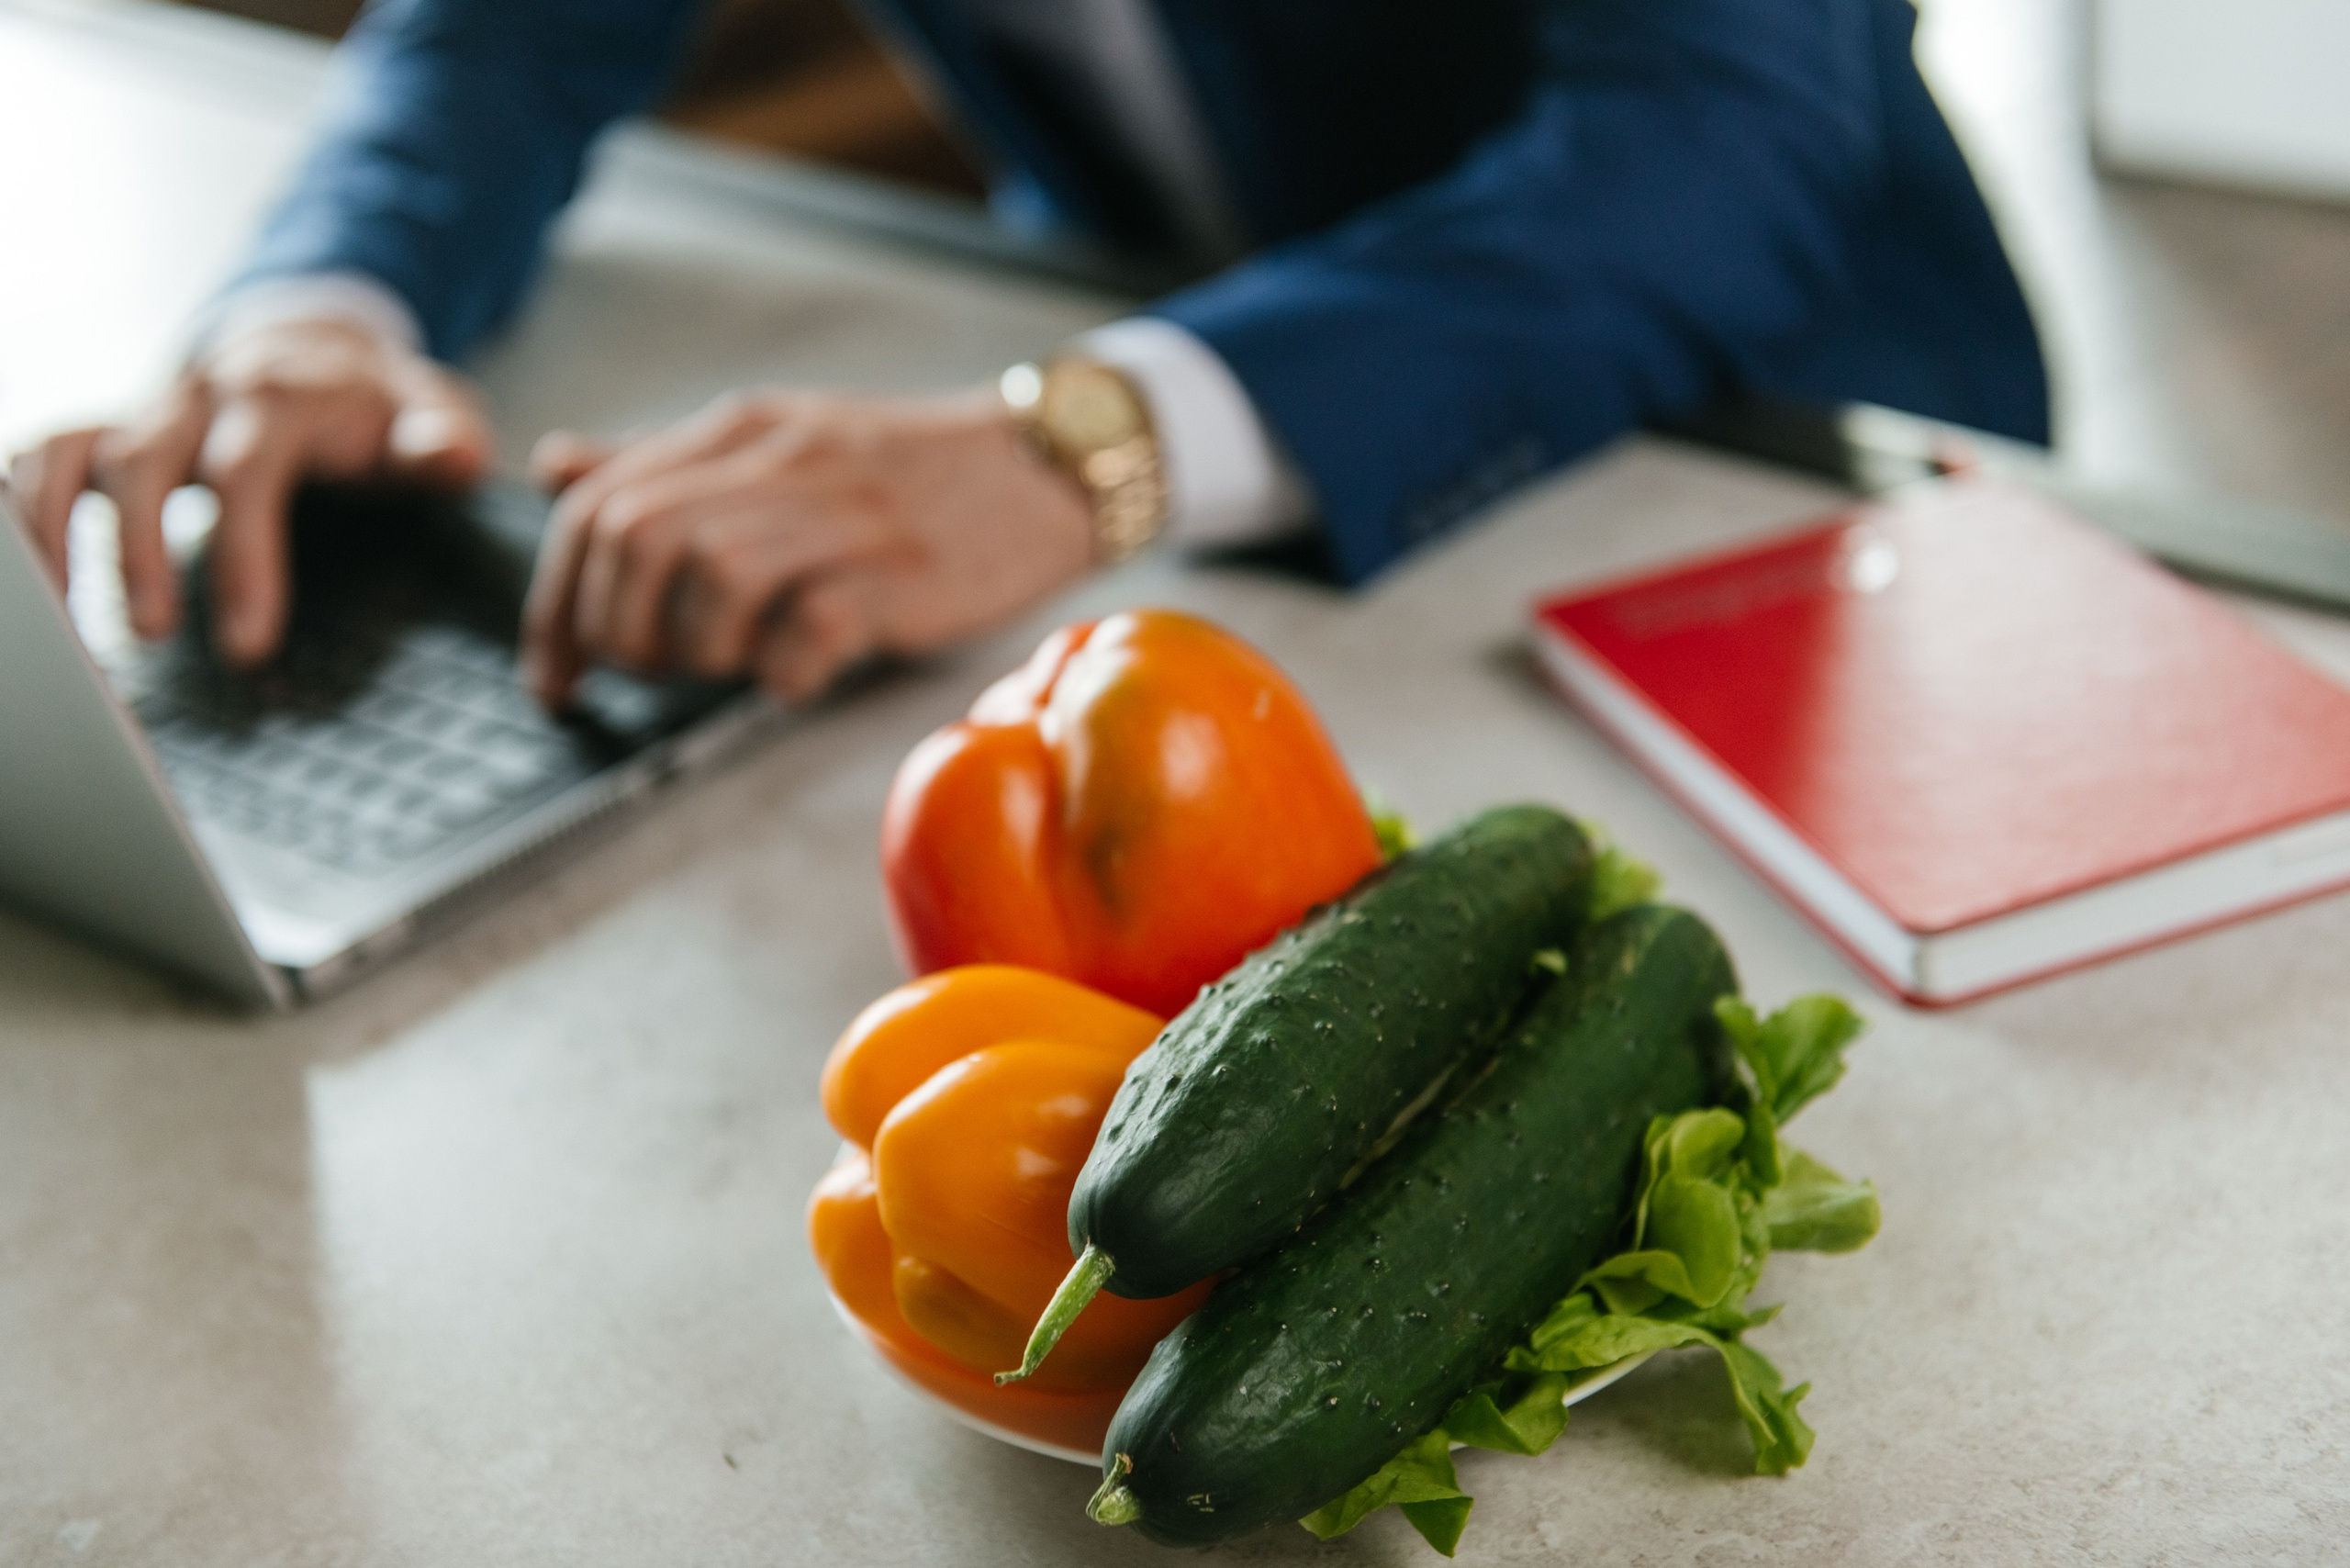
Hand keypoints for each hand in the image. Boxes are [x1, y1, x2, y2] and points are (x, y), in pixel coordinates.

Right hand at [7, 314, 491, 664]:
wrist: (317, 345)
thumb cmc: (379, 403)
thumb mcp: (432, 412)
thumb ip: (442, 439)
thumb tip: (451, 456)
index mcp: (282, 396)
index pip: (248, 472)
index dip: (243, 556)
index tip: (247, 643)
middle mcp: (200, 396)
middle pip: (144, 460)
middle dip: (136, 550)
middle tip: (150, 636)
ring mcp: (149, 410)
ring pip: (73, 451)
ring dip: (56, 530)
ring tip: (67, 622)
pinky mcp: (113, 430)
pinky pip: (46, 454)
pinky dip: (24, 507)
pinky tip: (32, 580)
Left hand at [523, 388, 1096, 704]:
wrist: (1046, 468)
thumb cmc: (907, 475)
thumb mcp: (779, 446)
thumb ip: (666, 464)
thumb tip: (556, 471)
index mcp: (741, 430)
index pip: (600, 504)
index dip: (555, 603)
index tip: (553, 674)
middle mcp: (782, 461)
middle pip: (636, 538)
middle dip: (614, 628)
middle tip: (643, 675)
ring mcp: (846, 517)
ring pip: (710, 576)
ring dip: (694, 649)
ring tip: (725, 668)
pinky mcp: (904, 575)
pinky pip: (808, 630)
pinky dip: (780, 674)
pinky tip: (797, 677)